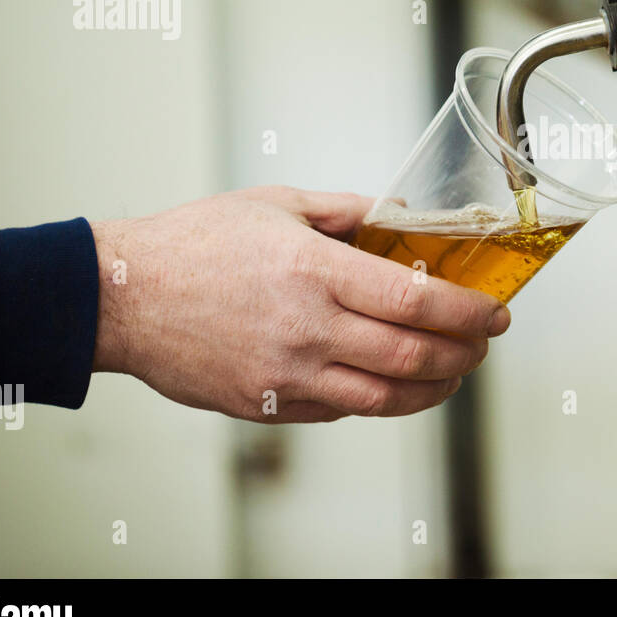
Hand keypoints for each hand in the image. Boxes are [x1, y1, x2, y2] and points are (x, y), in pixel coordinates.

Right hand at [90, 186, 508, 421]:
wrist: (122, 297)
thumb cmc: (194, 245)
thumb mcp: (277, 204)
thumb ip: (347, 211)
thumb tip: (401, 216)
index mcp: (313, 271)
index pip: (415, 298)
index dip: (467, 311)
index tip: (494, 311)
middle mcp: (306, 328)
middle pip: (411, 355)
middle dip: (464, 352)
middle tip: (484, 341)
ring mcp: (286, 373)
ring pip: (384, 398)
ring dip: (435, 388)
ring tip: (455, 371)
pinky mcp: (267, 404)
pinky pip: (341, 412)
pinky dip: (381, 401)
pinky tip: (396, 384)